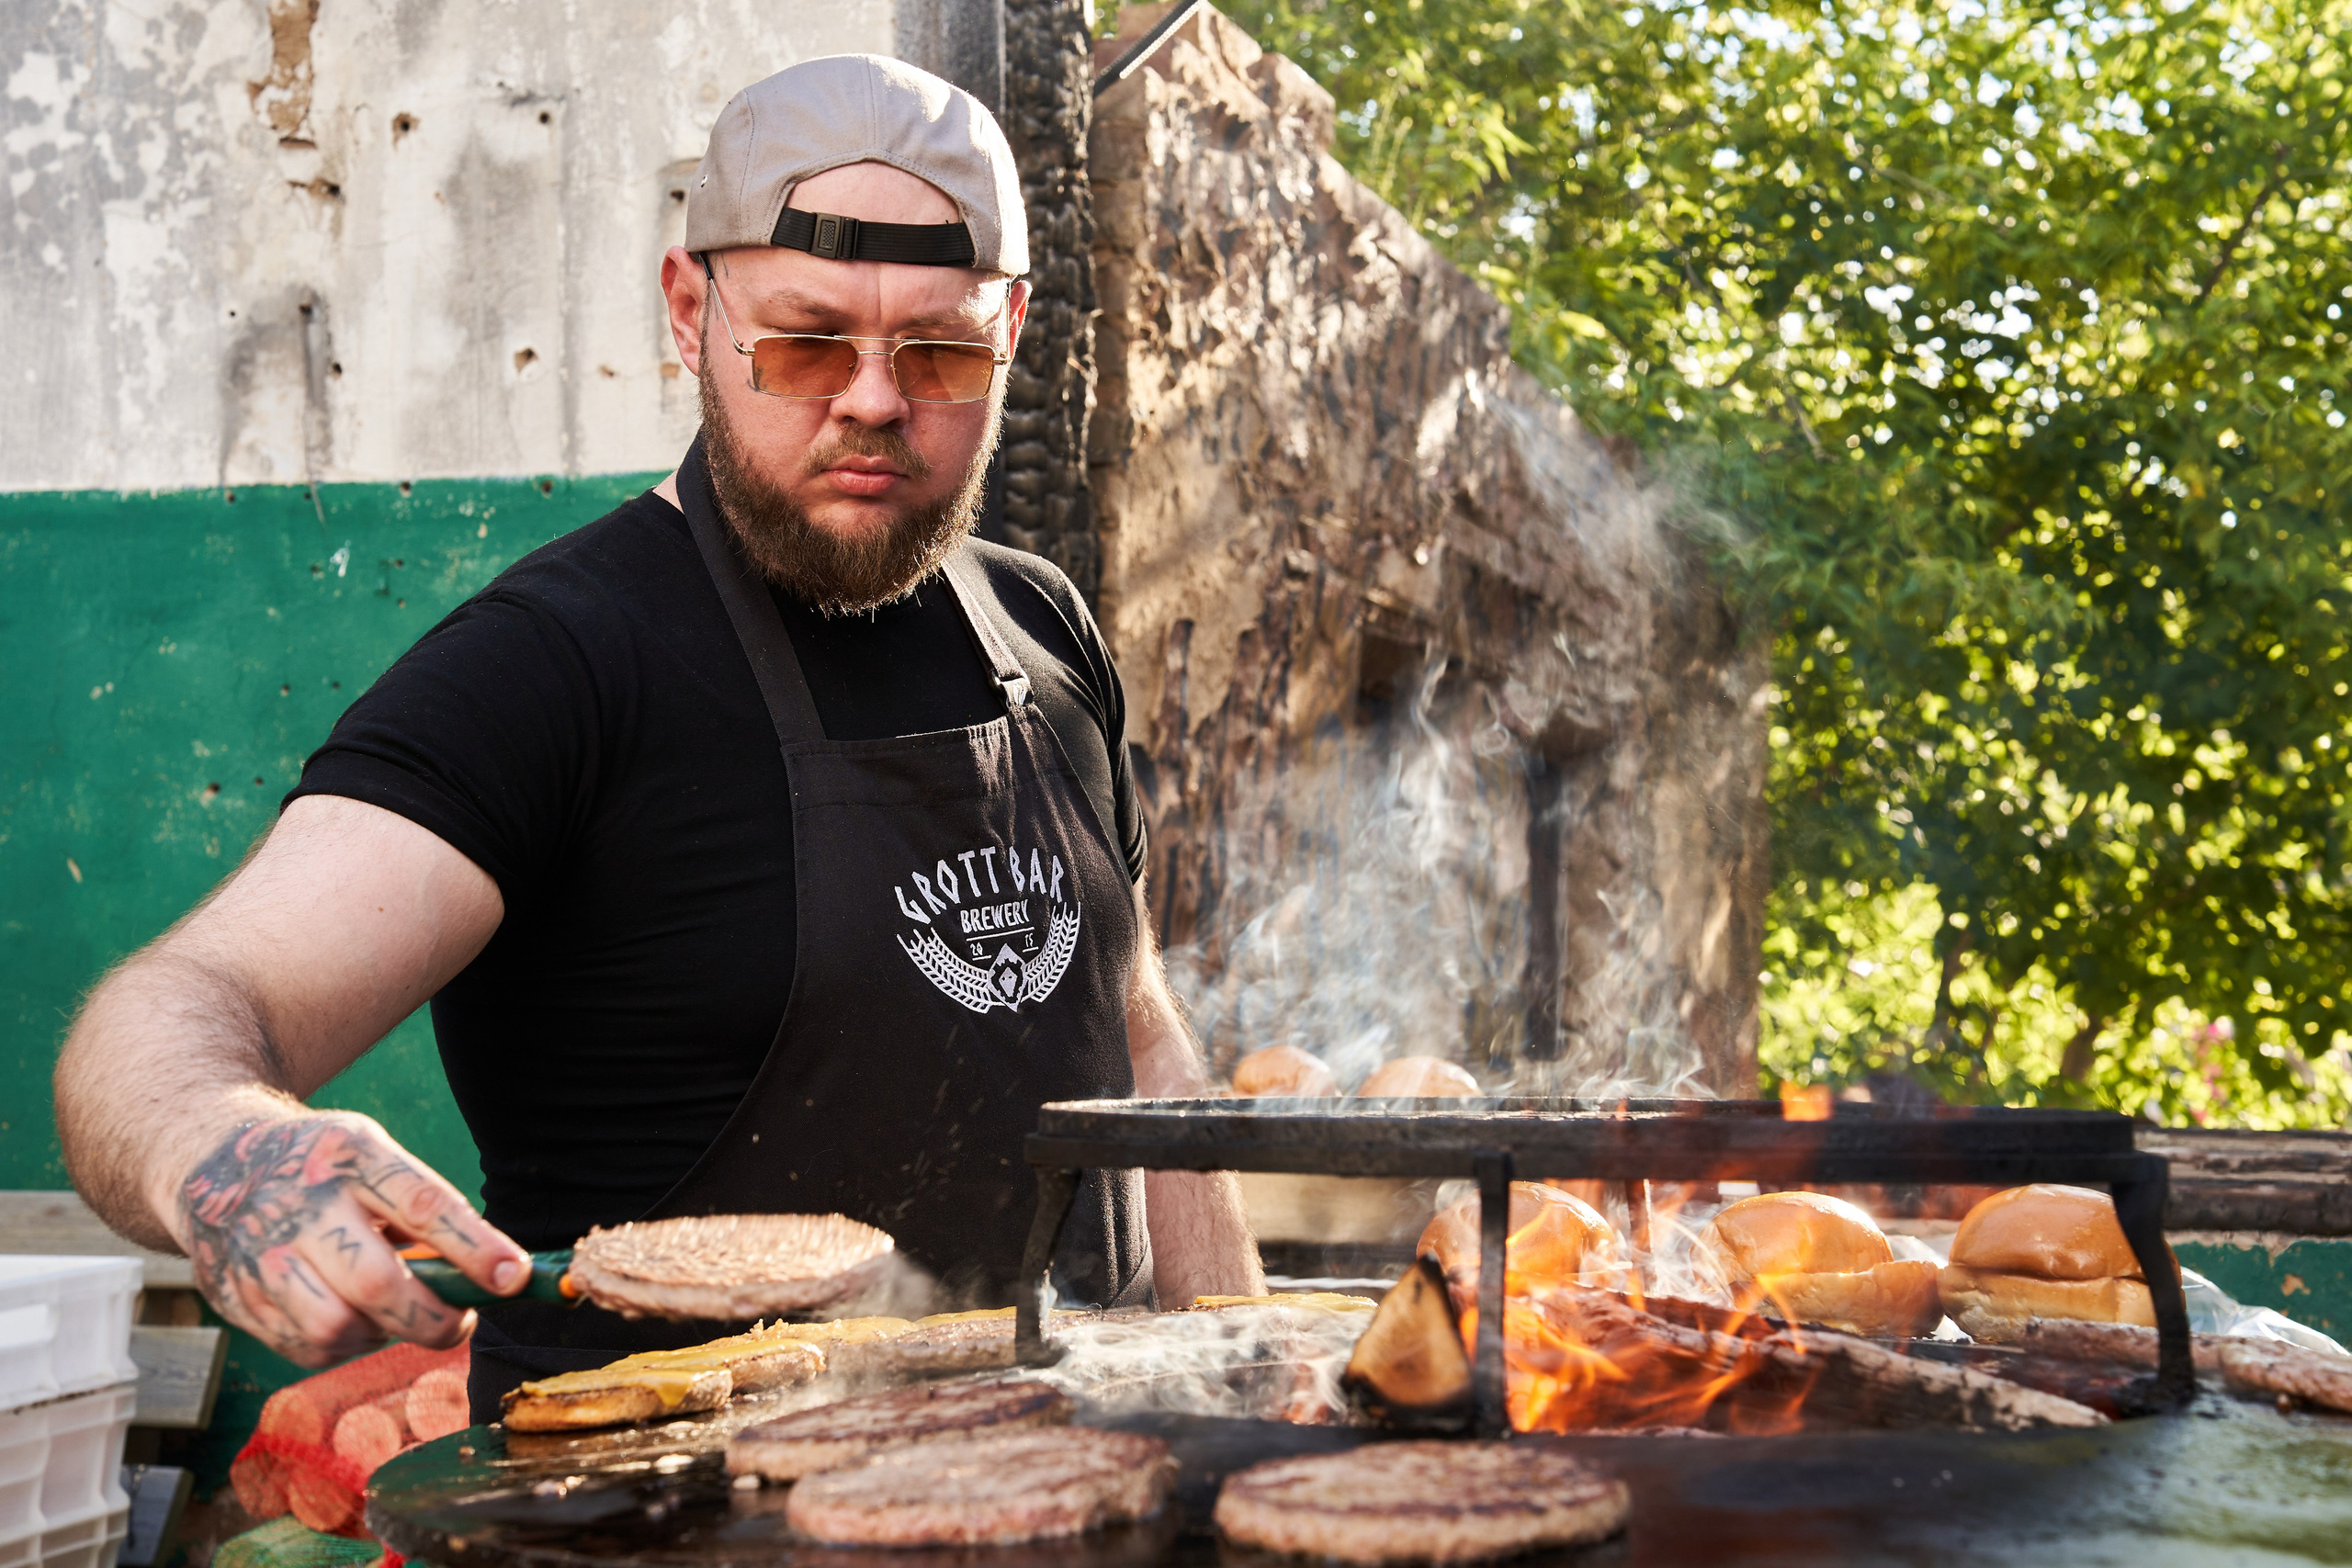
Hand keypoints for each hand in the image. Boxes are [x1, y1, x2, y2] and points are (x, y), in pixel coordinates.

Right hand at [179, 1113, 527, 1366]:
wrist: (217, 1165)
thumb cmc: (323, 1168)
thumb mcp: (372, 1156)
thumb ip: (422, 1208)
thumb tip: (492, 1274)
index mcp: (349, 1155)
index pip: (421, 1204)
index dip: (473, 1247)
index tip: (515, 1277)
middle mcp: (300, 1205)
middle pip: (375, 1284)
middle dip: (432, 1318)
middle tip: (460, 1322)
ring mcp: (261, 1255)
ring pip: (335, 1328)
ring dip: (382, 1336)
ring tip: (395, 1315)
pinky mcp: (234, 1298)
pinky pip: (304, 1349)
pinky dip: (343, 1346)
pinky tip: (351, 1319)